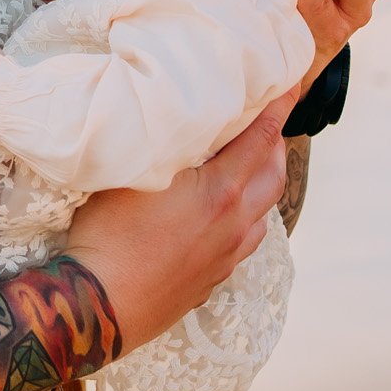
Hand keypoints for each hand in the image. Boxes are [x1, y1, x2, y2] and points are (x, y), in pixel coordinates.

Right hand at [67, 103, 290, 354]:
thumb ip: (163, 145)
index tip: (291, 83)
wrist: (99, 307)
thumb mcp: (131, 174)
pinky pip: (241, 244)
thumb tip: (177, 121)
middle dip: (275, 147)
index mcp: (219, 191)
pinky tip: (222, 219)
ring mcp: (224, 257)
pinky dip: (243, 220)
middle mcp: (233, 225)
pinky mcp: (209, 281)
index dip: (278, 107)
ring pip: (261, 216)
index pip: (261, 138)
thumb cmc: (107, 237)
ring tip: (246, 171)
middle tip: (265, 125)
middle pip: (272, 177)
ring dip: (261, 187)